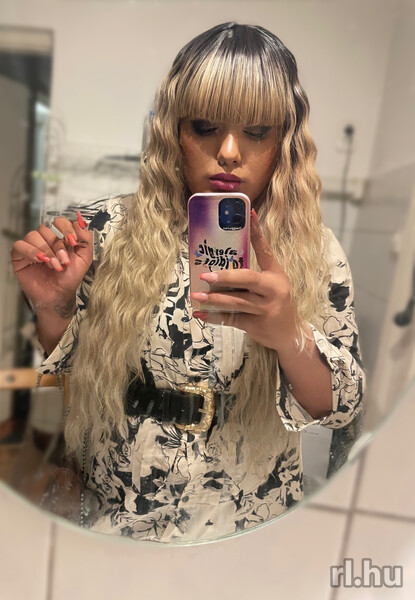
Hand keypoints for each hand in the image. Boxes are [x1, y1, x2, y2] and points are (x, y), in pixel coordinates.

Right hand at [11, 212, 92, 310]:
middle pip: (47, 228)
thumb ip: (85, 237)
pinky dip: (31, 252)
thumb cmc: (70, 277)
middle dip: (58, 245)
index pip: (60, 221)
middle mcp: (44, 238)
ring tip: (54, 265)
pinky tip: (40, 260)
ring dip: (46, 250)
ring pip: (34, 235)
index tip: (73, 242)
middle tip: (64, 260)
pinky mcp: (19, 255)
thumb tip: (80, 220)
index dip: (66, 229)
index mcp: (59, 236)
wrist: (60, 295)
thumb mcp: (84, 257)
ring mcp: (31, 245)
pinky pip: (20, 245)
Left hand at [190, 209, 298, 351]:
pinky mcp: (255, 325)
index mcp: (276, 276)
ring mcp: (264, 309)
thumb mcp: (273, 283)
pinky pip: (231, 320)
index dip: (257, 232)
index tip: (249, 214)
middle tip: (206, 276)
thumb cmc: (277, 303)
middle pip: (248, 279)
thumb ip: (255, 271)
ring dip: (214, 299)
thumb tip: (229, 254)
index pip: (266, 250)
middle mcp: (272, 290)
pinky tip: (200, 314)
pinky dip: (214, 317)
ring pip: (236, 302)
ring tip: (196, 296)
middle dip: (225, 277)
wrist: (289, 334)